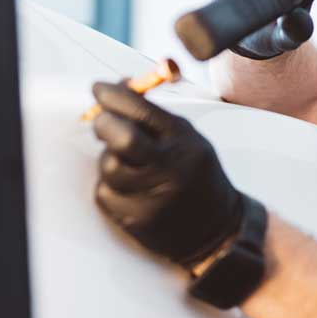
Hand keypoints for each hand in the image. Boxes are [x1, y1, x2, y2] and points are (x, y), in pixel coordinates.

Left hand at [91, 81, 244, 267]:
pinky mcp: (137, 219)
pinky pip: (105, 193)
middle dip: (103, 123)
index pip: (141, 109)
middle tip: (101, 121)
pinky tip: (130, 189)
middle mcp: (169, 167)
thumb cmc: (195, 175)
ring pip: (108, 166)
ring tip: (128, 164)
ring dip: (109, 159)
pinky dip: (110, 186)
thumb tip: (116, 88)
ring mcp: (152, 196)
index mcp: (183, 140)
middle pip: (121, 138)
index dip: (113, 95)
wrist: (216, 228)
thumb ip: (154, 116)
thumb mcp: (187, 137)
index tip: (99, 89)